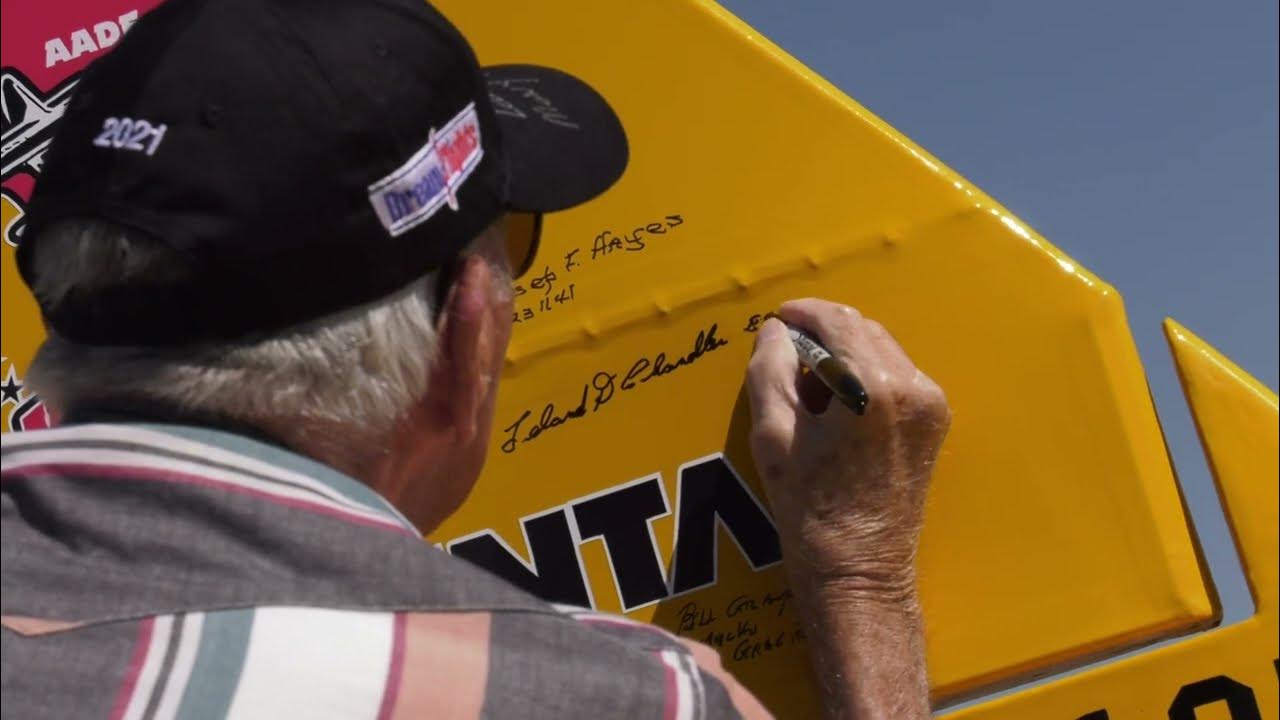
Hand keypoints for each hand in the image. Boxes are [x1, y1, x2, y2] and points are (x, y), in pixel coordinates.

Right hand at [746, 299, 948, 717]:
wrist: (859, 570)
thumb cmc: (808, 510)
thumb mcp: (772, 436)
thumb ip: (771, 370)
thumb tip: (776, 331)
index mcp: (873, 388)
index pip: (838, 323)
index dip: (804, 313)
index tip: (777, 317)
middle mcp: (913, 387)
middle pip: (863, 330)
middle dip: (823, 332)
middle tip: (785, 350)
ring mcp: (930, 405)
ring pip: (881, 349)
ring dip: (844, 352)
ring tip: (807, 384)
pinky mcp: (934, 422)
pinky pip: (895, 375)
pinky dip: (864, 374)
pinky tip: (836, 404)